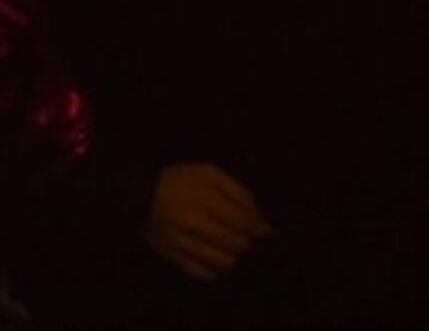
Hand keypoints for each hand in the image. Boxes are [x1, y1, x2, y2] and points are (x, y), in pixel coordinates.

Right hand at [147, 163, 273, 281]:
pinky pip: (198, 271)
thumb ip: (236, 192)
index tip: (269, 232)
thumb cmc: (183, 180)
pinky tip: (220, 262)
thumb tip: (257, 214)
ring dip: (234, 257)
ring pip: (220, 261)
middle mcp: (194, 224)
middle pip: (234, 243)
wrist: (141, 196)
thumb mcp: (211, 174)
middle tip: (253, 240)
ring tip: (236, 250)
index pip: (242, 221)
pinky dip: (214, 271)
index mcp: (205, 199)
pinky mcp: (170, 256)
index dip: (259, 228)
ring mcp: (181, 243)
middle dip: (249, 243)